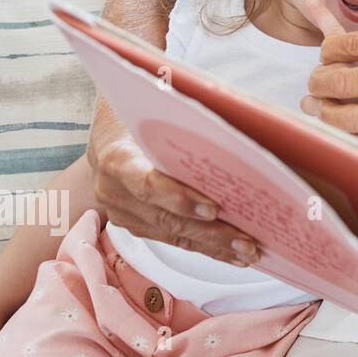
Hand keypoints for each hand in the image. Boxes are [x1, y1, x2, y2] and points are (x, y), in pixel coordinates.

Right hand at [87, 100, 259, 265]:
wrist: (108, 132)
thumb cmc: (141, 112)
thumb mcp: (156, 102)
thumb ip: (187, 113)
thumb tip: (241, 117)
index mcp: (117, 157)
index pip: (147, 183)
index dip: (179, 198)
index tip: (214, 208)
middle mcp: (113, 191)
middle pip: (166, 217)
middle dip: (210, 232)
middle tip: (248, 241)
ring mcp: (122, 212)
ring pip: (172, 235)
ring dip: (213, 246)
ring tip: (249, 253)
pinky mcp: (135, 225)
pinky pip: (172, 240)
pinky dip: (205, 247)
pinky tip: (233, 254)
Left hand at [299, 0, 357, 152]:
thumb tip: (337, 41)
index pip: (349, 43)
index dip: (326, 50)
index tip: (325, 55)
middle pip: (341, 79)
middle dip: (318, 82)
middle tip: (316, 84)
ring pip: (345, 115)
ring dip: (323, 112)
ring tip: (319, 107)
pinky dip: (344, 136)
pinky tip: (338, 129)